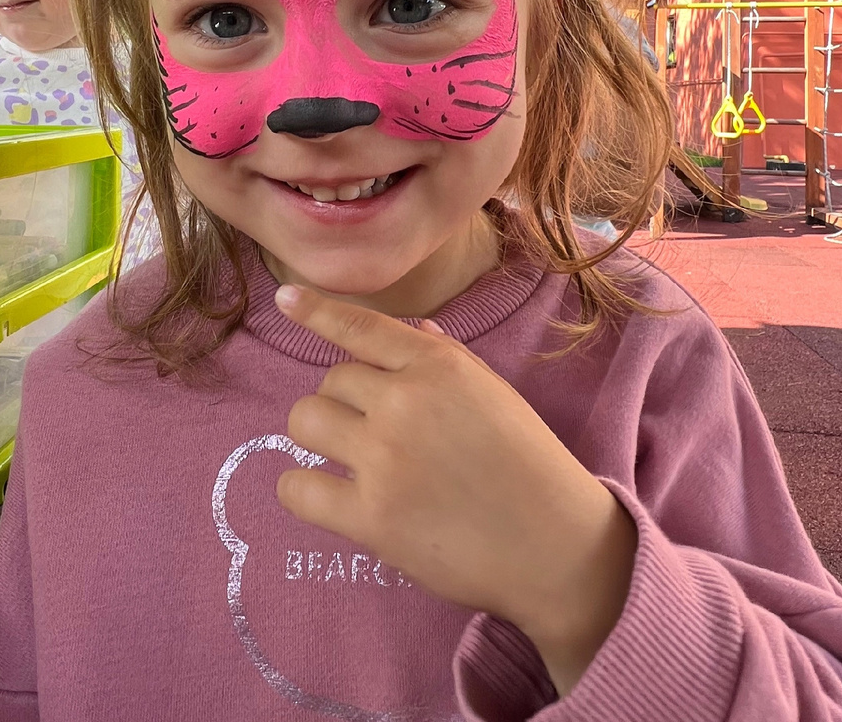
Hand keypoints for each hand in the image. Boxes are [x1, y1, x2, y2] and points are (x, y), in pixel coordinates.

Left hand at [275, 284, 636, 694]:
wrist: (556, 544)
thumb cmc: (529, 463)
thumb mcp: (493, 393)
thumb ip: (446, 358)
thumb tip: (412, 331)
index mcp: (438, 365)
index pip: (361, 328)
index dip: (316, 311)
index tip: (285, 297)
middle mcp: (405, 400)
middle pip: (331, 381)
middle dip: (345, 402)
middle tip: (376, 433)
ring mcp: (384, 457)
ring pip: (306, 421)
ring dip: (319, 436)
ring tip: (349, 457)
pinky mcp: (369, 515)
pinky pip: (297, 487)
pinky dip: (301, 487)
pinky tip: (325, 494)